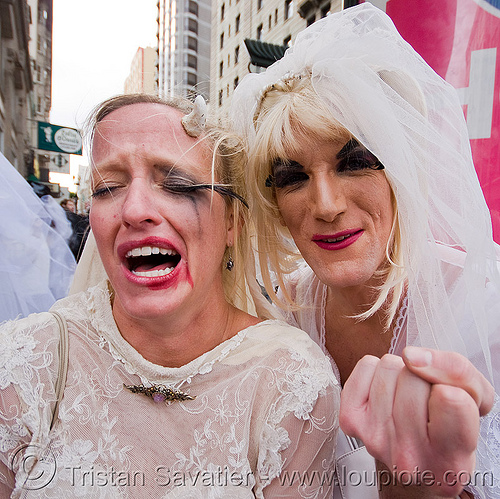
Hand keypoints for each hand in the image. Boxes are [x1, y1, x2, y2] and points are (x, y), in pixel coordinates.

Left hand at [340, 348, 493, 497]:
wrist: (417, 453)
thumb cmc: (451, 425)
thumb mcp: (476, 401)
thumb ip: (458, 373)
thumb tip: (411, 356)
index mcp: (450, 460)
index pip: (450, 400)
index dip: (452, 390)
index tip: (450, 403)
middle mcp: (409, 456)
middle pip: (414, 378)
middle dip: (424, 378)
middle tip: (427, 401)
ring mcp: (375, 438)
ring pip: (390, 367)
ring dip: (401, 373)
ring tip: (408, 398)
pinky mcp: (351, 419)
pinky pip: (366, 365)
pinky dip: (377, 370)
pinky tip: (387, 393)